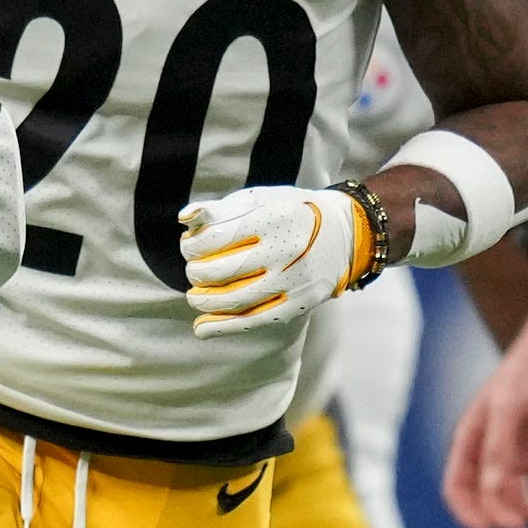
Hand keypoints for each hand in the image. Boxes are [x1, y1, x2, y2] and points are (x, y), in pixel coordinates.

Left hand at [179, 185, 368, 336]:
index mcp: (272, 217)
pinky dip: (223, 327)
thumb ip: (220, 209)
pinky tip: (202, 328)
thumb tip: (185, 217)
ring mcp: (293, 279)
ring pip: (233, 299)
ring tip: (195, 297)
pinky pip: (254, 320)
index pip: (215, 238)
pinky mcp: (298, 303)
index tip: (189, 246)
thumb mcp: (259, 199)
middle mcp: (285, 249)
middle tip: (194, 270)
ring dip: (204, 301)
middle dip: (195, 272)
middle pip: (220, 270)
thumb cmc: (290, 214)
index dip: (191, 245)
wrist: (343, 234)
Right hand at [443, 321, 527, 527]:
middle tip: (521, 527)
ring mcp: (517, 454)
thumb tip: (493, 492)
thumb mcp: (509, 407)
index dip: (467, 513)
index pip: (458, 488)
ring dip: (526, 512)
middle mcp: (491, 452)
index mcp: (471, 440)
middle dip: (500, 516)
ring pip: (515, 499)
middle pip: (486, 499)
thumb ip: (498, 450)